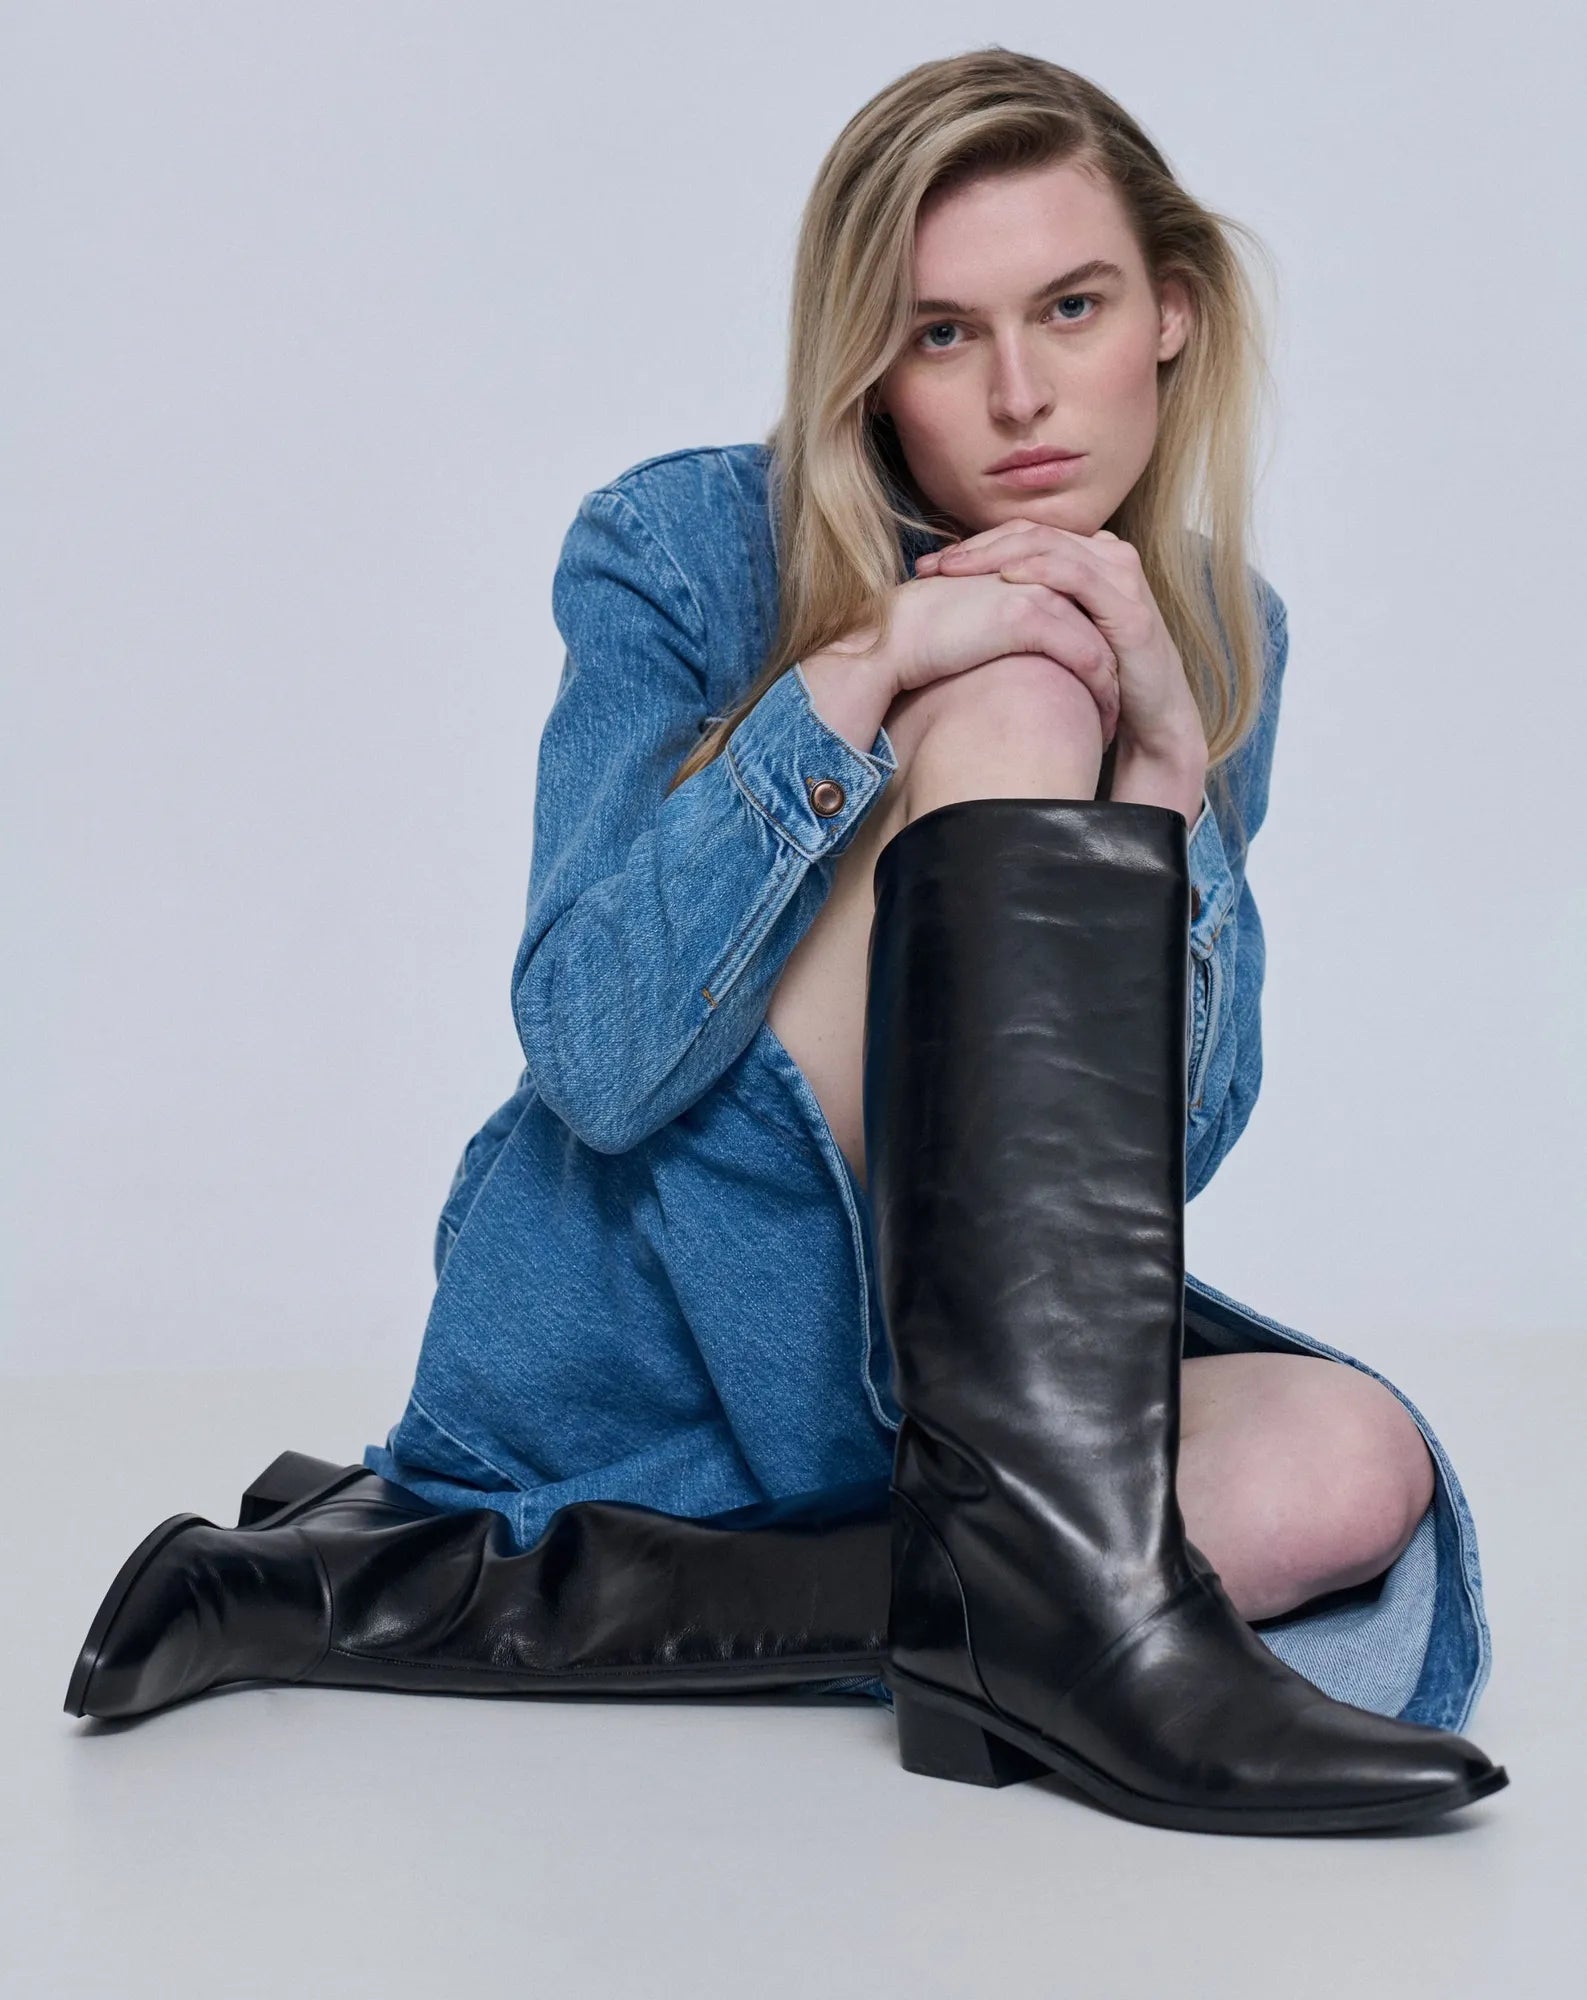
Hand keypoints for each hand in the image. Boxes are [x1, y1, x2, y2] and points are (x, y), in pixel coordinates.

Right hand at [868, 566, 1124, 744]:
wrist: (895, 637)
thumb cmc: (922, 638)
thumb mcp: (973, 623)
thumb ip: (1000, 626)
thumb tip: (1010, 655)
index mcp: (1027, 573)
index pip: (1081, 609)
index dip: (1096, 645)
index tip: (1101, 684)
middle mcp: (1040, 575)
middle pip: (1100, 620)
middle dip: (1114, 663)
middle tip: (1120, 702)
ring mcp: (1040, 591)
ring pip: (1100, 640)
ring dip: (1112, 684)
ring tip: (1113, 720)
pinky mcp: (1034, 617)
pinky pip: (1087, 657)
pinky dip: (1101, 692)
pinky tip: (1103, 724)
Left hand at [913, 520, 1207, 768]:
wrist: (1152, 718)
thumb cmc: (1094, 678)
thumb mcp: (1053, 635)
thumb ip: (1023, 609)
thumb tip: (961, 606)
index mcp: (1088, 555)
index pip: (1023, 534)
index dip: (974, 545)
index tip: (931, 568)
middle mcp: (1107, 555)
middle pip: (1031, 533)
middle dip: (975, 547)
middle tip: (932, 566)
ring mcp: (1121, 576)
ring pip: (1050, 545)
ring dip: (996, 554)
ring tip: (956, 569)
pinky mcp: (1129, 606)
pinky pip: (1077, 576)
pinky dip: (1039, 571)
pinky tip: (1007, 578)